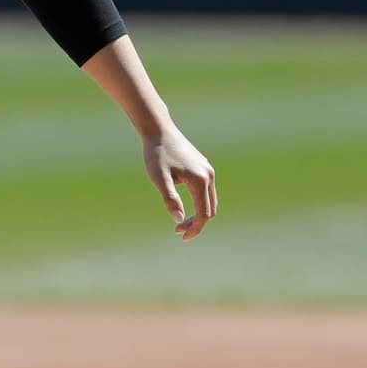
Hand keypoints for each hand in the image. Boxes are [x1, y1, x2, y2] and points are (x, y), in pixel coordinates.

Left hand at [141, 126, 216, 240]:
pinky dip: (199, 202)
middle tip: (177, 230)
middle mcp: (208, 175)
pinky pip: (206, 190)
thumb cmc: (156, 155)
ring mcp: (208, 170)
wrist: (159, 131)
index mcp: (199, 180)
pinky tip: (182, 203)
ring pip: (210, 200)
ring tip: (179, 220)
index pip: (203, 213)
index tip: (181, 236)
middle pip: (209, 209)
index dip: (194, 228)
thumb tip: (179, 221)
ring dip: (198, 213)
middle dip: (196, 223)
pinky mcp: (204, 166)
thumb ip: (170, 200)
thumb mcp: (159, 179)